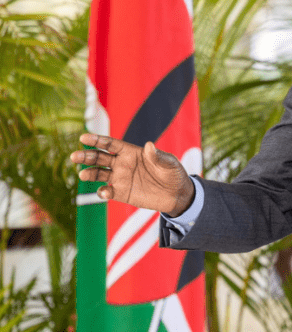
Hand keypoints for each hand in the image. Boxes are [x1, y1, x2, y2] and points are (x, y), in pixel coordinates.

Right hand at [70, 134, 194, 216]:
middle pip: (99, 158)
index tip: (83, 137)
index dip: (97, 140)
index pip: (110, 144)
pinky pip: (108, 192)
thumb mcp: (169, 163)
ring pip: (99, 174)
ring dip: (89, 174)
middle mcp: (122, 164)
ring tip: (83, 174)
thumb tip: (149, 145)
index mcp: (131, 152)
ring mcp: (120, 178)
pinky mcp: (122, 193)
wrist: (177, 194)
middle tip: (75, 156)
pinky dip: (103, 192)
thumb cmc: (173, 174)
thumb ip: (158, 156)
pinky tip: (105, 192)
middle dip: (86, 156)